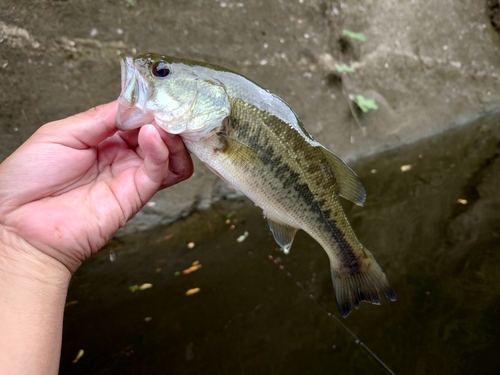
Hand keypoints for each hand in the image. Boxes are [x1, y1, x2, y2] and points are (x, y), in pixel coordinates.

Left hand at [0, 101, 192, 273]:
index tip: (153, 94)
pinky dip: (162, 150)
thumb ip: (98, 118)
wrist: (19, 225)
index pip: (136, 118)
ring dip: (171, 136)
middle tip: (166, 106)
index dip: (146, 106)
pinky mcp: (135, 195)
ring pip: (169, 154)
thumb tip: (132, 104)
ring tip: (162, 124)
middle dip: (164, 118)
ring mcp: (129, 176)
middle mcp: (120, 157)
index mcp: (101, 140)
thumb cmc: (28, 181)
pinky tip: (152, 135)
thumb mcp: (60, 134)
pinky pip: (159, 171)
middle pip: (158, 135)